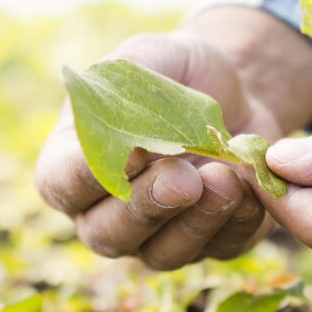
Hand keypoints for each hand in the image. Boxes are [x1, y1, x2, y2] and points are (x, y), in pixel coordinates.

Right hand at [36, 31, 279, 269]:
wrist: (236, 90)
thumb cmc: (176, 72)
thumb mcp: (149, 57)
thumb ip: (124, 87)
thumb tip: (127, 139)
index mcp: (74, 162)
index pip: (62, 185)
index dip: (87, 177)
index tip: (129, 153)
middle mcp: (107, 210)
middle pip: (107, 234)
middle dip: (147, 207)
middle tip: (184, 177)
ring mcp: (156, 235)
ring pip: (162, 254)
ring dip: (195, 222)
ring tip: (224, 179)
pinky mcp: (210, 242)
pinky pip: (219, 248)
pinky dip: (237, 221)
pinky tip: (249, 186)